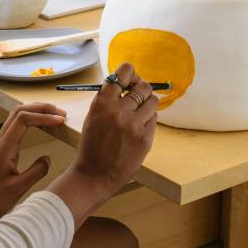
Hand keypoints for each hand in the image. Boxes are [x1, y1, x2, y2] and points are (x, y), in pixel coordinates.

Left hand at [0, 101, 65, 230]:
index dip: (43, 116)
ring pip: (17, 115)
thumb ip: (36, 172)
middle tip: (61, 113)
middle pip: (20, 111)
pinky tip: (41, 125)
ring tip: (54, 115)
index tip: (60, 121)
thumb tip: (48, 158)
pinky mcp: (2, 147)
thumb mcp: (18, 189)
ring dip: (36, 111)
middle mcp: (0, 141)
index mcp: (4, 148)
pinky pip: (16, 125)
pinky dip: (31, 119)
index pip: (24, 120)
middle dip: (41, 108)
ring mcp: (0, 142)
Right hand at [47, 62, 157, 226]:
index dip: (130, 73)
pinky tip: (138, 128)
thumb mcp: (94, 115)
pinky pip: (154, 119)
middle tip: (137, 96)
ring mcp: (134, 125)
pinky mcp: (145, 138)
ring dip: (147, 104)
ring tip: (139, 113)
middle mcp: (119, 111)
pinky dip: (148, 120)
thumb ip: (109, 98)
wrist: (95, 174)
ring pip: (153, 101)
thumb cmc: (92, 144)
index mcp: (103, 102)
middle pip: (143, 86)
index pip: (123, 73)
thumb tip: (128, 81)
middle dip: (141, 89)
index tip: (130, 78)